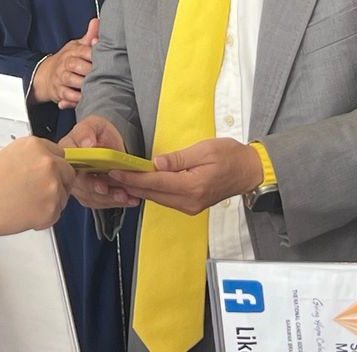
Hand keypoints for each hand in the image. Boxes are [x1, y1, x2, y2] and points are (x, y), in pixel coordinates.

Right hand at [0, 137, 73, 238]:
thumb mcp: (11, 155)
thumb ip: (34, 158)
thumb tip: (49, 167)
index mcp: (37, 146)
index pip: (60, 154)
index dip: (53, 167)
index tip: (47, 175)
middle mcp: (49, 163)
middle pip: (68, 173)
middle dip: (58, 183)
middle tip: (38, 192)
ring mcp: (53, 186)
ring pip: (63, 195)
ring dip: (50, 201)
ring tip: (24, 203)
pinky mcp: (51, 209)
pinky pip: (55, 214)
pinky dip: (43, 218)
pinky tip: (24, 213)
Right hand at [30, 19, 99, 108]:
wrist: (46, 74)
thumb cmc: (68, 59)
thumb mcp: (77, 46)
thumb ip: (89, 36)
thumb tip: (97, 21)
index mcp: (72, 52)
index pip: (83, 51)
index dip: (93, 54)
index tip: (105, 57)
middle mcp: (65, 64)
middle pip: (76, 65)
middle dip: (89, 70)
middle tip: (103, 74)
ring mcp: (61, 78)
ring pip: (71, 80)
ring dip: (83, 85)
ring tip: (96, 88)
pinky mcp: (59, 92)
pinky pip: (66, 96)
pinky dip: (74, 99)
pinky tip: (84, 100)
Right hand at [60, 115, 139, 208]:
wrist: (109, 143)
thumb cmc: (99, 133)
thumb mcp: (94, 124)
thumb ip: (87, 131)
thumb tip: (87, 143)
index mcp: (66, 151)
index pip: (69, 167)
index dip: (84, 178)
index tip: (102, 184)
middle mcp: (69, 169)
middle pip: (79, 185)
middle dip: (100, 191)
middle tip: (118, 192)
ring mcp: (78, 182)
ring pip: (89, 196)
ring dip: (108, 199)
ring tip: (125, 196)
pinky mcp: (87, 192)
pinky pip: (97, 202)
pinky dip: (113, 202)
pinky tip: (126, 199)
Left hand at [109, 138, 262, 214]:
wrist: (249, 171)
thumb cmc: (230, 156)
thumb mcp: (204, 149)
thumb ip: (178, 158)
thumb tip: (155, 163)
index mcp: (192, 186)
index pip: (155, 183)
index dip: (132, 178)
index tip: (114, 171)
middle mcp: (189, 201)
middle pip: (152, 194)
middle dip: (128, 185)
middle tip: (106, 175)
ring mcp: (190, 206)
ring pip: (157, 198)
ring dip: (137, 189)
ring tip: (117, 178)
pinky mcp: (190, 206)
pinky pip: (165, 199)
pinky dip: (150, 191)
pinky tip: (138, 183)